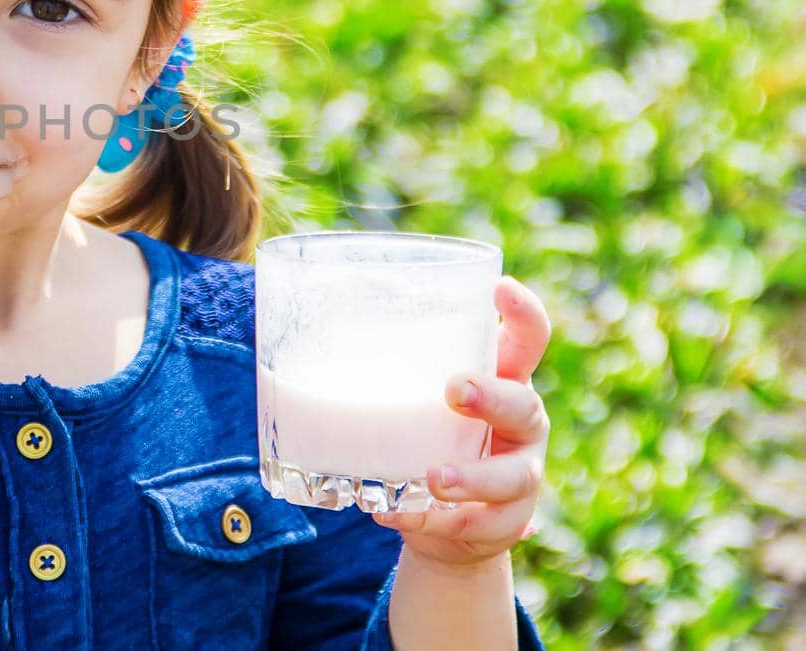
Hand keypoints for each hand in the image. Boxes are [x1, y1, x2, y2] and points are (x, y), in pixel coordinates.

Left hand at [371, 275, 551, 569]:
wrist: (448, 524)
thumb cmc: (426, 437)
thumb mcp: (411, 397)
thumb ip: (378, 369)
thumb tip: (286, 340)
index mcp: (501, 381)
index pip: (525, 340)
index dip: (522, 314)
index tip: (500, 288)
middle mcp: (521, 425)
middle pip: (523, 404)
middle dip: (491, 396)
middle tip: (453, 390)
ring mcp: (520, 475)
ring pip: (513, 476)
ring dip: (472, 476)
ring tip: (432, 477)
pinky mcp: (506, 523)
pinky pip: (480, 525)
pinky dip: (438, 522)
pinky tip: (399, 515)